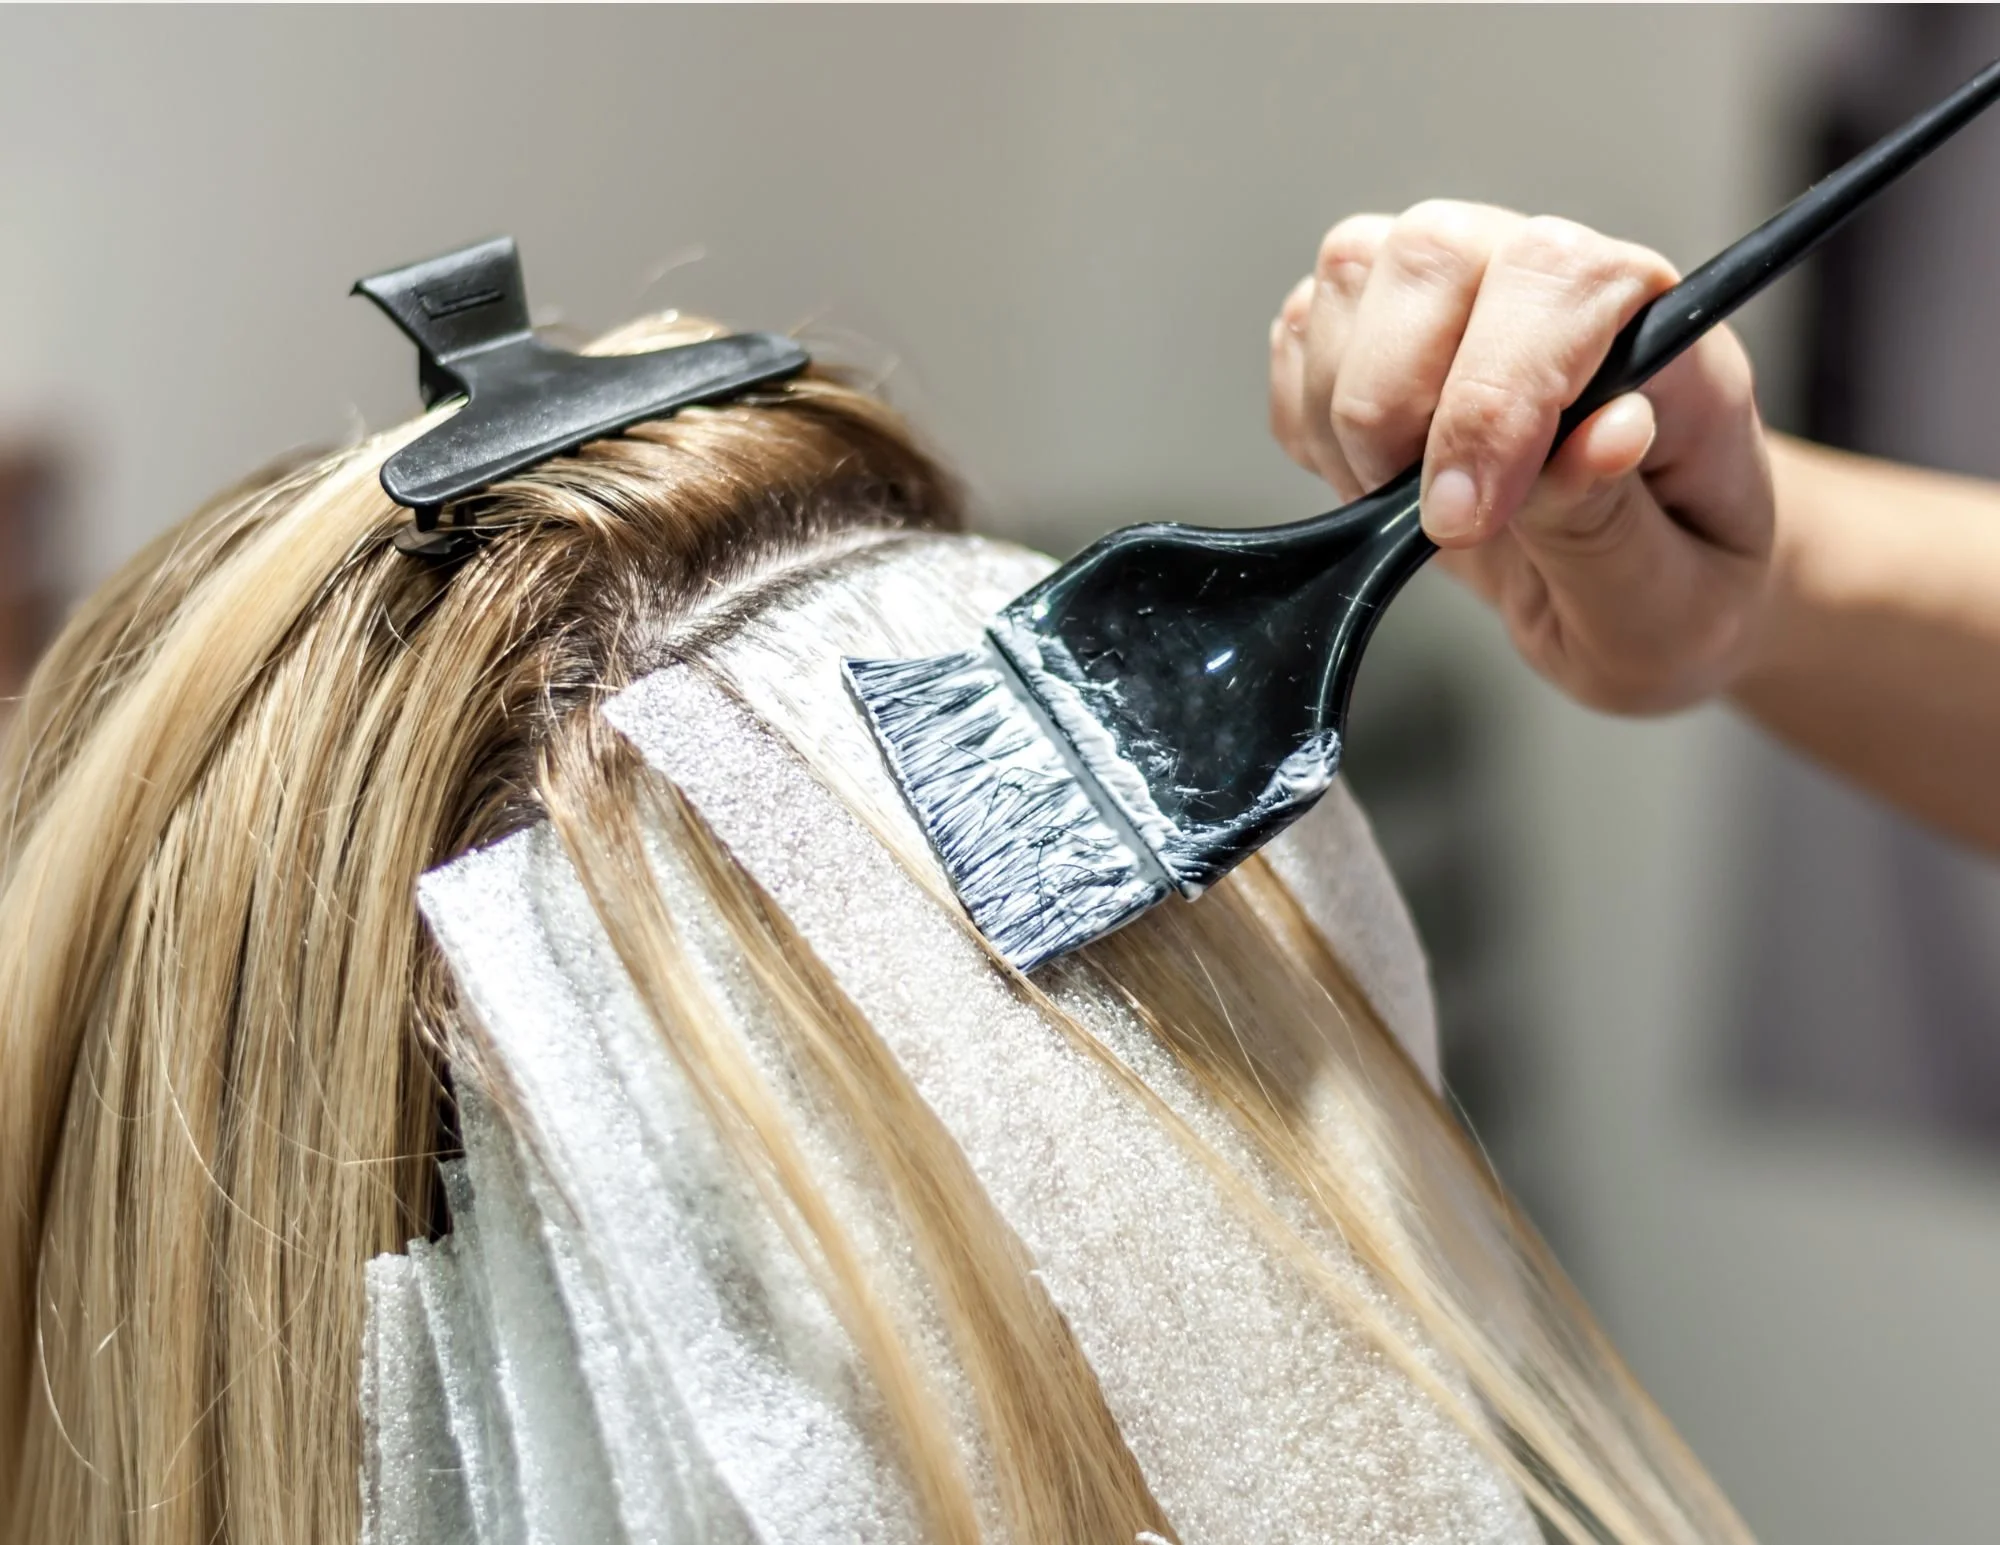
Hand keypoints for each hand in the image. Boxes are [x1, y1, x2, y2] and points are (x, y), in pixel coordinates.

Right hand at [1269, 201, 1774, 714]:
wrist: (1652, 601)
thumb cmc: (1681, 597)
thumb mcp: (1671, 605)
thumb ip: (1617, 521)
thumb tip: (1598, 437)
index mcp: (1662, 334)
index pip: (1559, 281)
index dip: (1492, 396)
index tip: (1465, 519)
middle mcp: (1555, 285)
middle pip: (1430, 254)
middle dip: (1395, 405)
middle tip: (1431, 520)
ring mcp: (1462, 295)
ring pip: (1350, 277)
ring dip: (1346, 416)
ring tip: (1406, 505)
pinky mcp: (1381, 330)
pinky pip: (1301, 334)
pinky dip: (1309, 424)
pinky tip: (1374, 485)